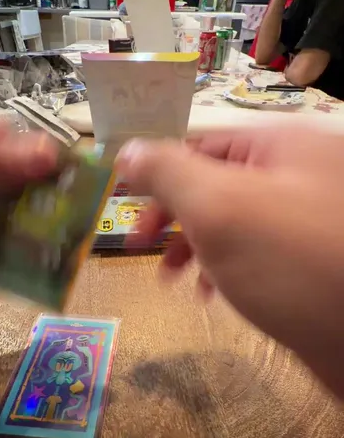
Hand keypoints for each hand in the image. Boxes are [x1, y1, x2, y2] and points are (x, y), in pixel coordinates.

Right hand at [116, 126, 343, 397]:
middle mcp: (297, 173)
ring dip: (193, 245)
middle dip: (174, 215)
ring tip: (170, 277)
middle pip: (215, 182)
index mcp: (281, 144)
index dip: (157, 174)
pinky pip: (255, 252)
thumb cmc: (289, 264)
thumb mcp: (219, 208)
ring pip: (233, 221)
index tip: (126, 211)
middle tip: (140, 247)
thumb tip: (129, 149)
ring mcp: (307, 219)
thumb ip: (169, 173)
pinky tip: (212, 294)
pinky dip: (225, 268)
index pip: (201, 144)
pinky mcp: (310, 260)